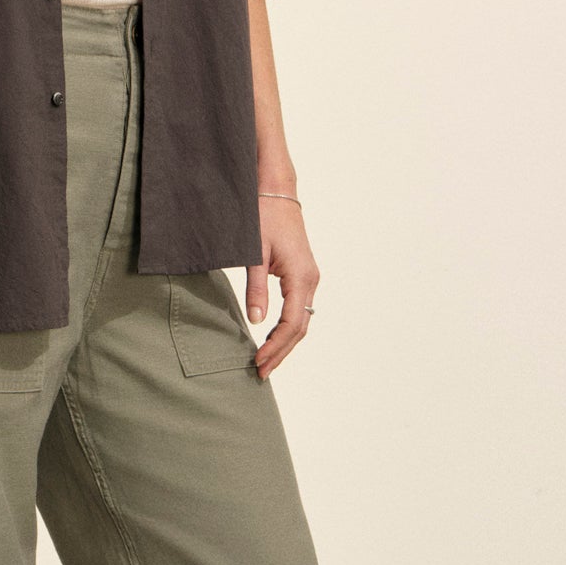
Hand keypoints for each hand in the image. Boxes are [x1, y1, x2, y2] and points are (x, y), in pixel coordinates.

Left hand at [246, 197, 317, 380]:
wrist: (276, 192)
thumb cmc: (264, 217)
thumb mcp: (254, 254)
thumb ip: (255, 288)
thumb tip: (256, 321)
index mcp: (301, 277)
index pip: (292, 323)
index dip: (276, 346)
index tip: (258, 362)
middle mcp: (311, 280)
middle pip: (300, 328)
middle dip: (281, 352)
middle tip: (261, 372)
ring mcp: (309, 278)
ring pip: (301, 321)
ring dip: (284, 343)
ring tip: (266, 361)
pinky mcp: (303, 275)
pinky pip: (298, 309)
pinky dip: (286, 328)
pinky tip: (272, 338)